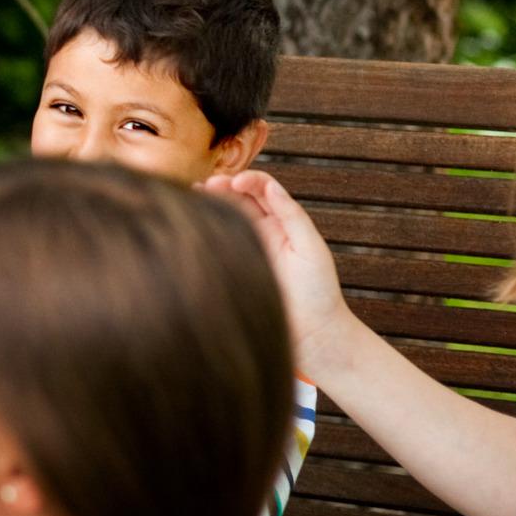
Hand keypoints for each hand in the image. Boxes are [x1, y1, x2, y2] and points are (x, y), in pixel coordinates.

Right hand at [203, 170, 362, 376]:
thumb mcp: (311, 247)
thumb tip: (270, 185)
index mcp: (284, 223)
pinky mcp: (232, 268)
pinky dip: (205, 228)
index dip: (249, 180)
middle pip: (238, 199)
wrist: (312, 335)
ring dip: (211, 202)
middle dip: (223, 185)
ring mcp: (246, 250)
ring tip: (196, 193)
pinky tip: (196, 219)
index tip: (236, 182)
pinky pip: (217, 243)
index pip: (262, 190)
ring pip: (225, 217)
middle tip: (208, 184)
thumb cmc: (319, 292)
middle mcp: (263, 232)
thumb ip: (291, 215)